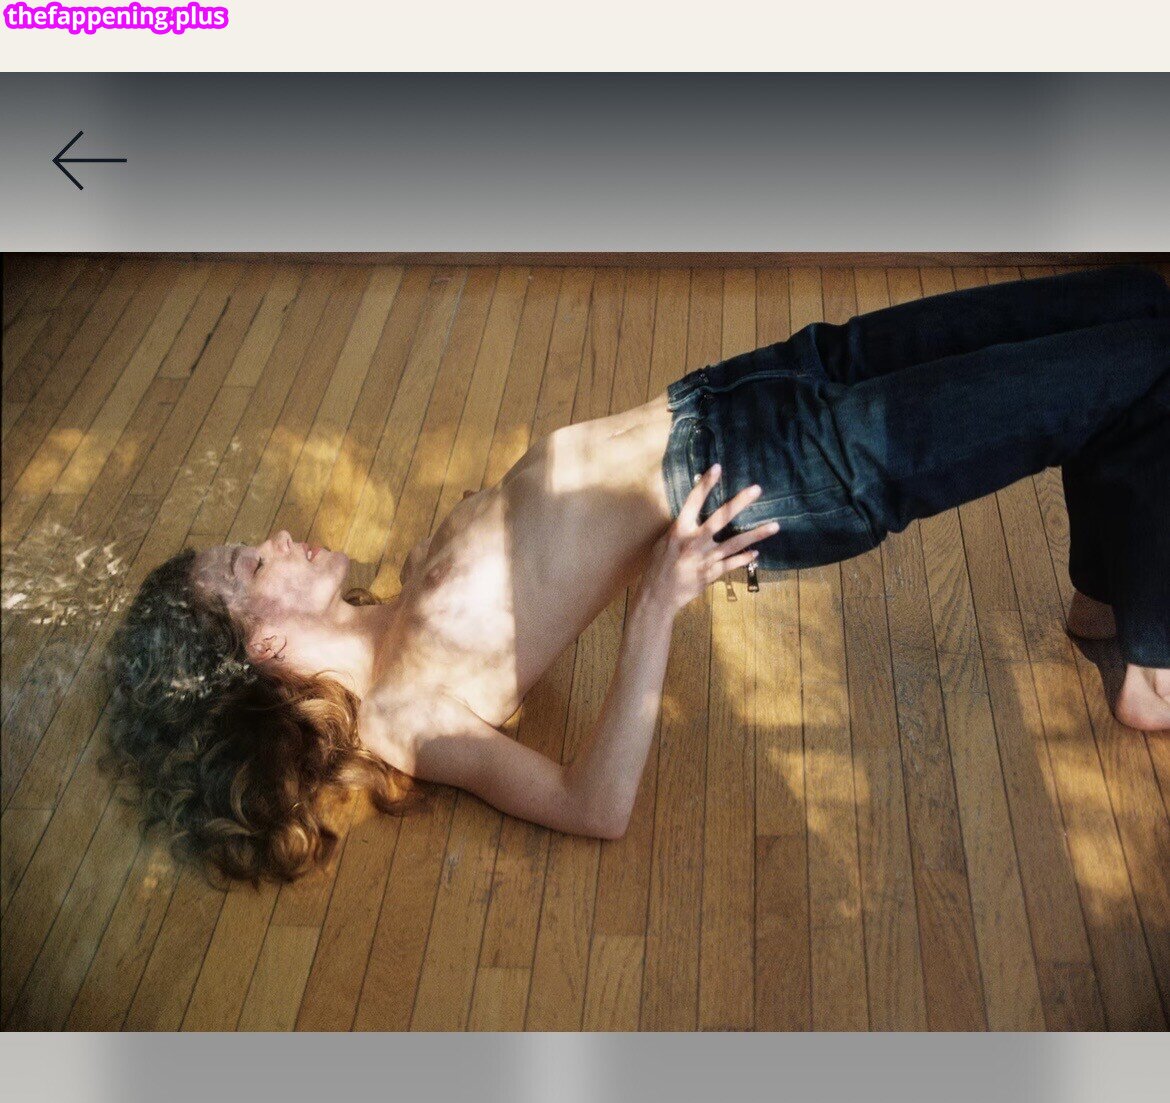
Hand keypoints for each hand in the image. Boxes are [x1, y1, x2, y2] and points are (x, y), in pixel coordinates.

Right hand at [638, 463, 779, 613]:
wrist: (658, 595)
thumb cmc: (658, 566)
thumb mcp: (664, 541)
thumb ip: (680, 528)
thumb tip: (693, 513)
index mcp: (680, 531)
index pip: (693, 502)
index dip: (705, 484)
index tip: (717, 468)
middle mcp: (695, 542)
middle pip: (721, 518)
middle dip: (739, 502)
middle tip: (757, 489)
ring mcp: (706, 558)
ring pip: (735, 543)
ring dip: (756, 534)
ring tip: (775, 526)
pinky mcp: (712, 573)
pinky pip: (732, 563)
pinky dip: (744, 558)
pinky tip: (756, 552)